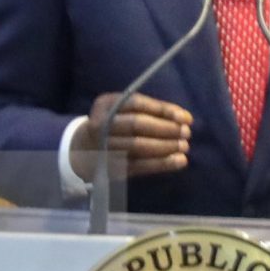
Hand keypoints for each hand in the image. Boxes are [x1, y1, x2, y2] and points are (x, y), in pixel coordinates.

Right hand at [69, 91, 191, 182]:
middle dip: (165, 128)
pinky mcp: (109, 167)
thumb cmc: (114, 125)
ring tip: (184, 147)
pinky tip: (179, 161)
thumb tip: (184, 118)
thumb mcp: (122, 110)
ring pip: (137, 146)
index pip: (137, 103)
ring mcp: (103, 147)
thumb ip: (149, 111)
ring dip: (165, 146)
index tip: (185, 117)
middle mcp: (101, 124)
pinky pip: (138, 166)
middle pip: (136, 124)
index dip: (163, 110)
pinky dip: (161, 164)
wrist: (83, 149)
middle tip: (186, 133)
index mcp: (106, 104)